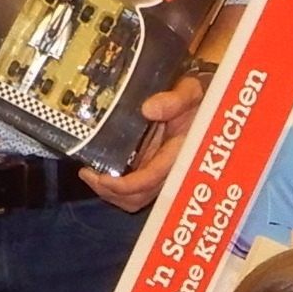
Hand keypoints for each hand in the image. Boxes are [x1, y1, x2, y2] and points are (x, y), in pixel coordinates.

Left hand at [81, 71, 206, 212]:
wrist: (204, 104)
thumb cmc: (198, 98)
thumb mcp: (191, 92)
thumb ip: (175, 100)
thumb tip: (148, 109)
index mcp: (180, 155)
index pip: (151, 179)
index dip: (125, 185)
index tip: (102, 177)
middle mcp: (169, 171)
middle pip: (138, 197)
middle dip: (110, 191)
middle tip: (88, 173)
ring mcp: (159, 174)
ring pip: (133, 199)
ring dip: (109, 192)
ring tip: (89, 174)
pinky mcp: (152, 171)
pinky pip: (133, 191)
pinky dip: (114, 187)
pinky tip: (100, 172)